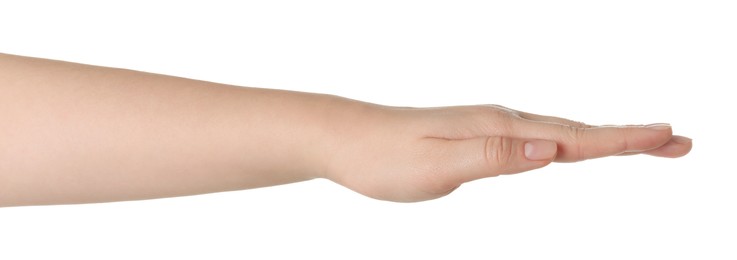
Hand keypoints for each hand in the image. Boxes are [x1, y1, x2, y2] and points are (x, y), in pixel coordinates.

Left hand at [322, 103, 691, 201]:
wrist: (343, 138)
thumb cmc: (384, 156)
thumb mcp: (439, 163)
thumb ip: (496, 156)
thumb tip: (552, 149)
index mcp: (499, 128)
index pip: (574, 138)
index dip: (624, 141)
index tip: (669, 138)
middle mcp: (501, 122)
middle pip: (578, 132)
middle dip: (630, 139)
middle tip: (678, 142)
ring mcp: (489, 128)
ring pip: (559, 135)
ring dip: (604, 141)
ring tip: (639, 145)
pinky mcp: (476, 137)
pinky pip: (535, 140)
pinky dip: (567, 144)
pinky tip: (568, 149)